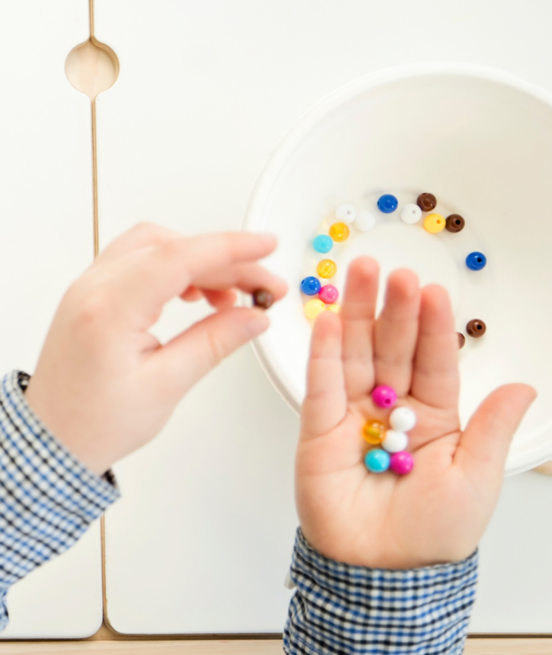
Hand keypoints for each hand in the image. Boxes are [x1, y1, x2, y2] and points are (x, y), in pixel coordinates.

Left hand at [24, 223, 285, 474]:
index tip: (265, 246)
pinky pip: (134, 261)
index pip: (178, 257)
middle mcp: (92, 288)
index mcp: (108, 309)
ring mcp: (86, 288)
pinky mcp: (88, 295)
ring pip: (151, 247)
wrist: (50, 439)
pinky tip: (194, 293)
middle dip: (222, 259)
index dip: (229, 248)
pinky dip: (170, 267)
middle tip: (261, 286)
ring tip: (230, 295)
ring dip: (195, 260)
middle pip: (168, 247)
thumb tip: (252, 316)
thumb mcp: (165, 387)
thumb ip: (213, 343)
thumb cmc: (94, 423)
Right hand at [297, 257, 536, 568]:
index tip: (434, 291)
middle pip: (391, 348)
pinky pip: (321, 388)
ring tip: (358, 275)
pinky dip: (323, 356)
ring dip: (354, 315)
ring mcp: (352, 417)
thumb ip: (492, 428)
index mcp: (434, 417)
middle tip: (392, 270)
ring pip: (354, 357)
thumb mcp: (478, 478)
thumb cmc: (434, 533)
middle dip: (392, 308)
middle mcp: (391, 410)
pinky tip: (327, 324)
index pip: (434, 361)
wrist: (382, 571)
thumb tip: (523, 385)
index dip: (433, 326)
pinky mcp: (318, 432)